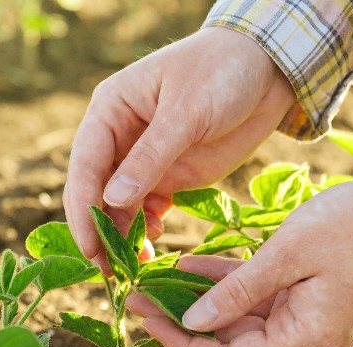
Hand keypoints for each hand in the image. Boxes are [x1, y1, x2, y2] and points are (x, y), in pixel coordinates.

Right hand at [63, 27, 295, 263]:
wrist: (269, 70)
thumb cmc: (222, 72)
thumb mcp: (187, 112)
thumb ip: (151, 157)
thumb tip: (112, 200)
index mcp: (110, 111)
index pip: (85, 164)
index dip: (83, 207)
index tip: (90, 245)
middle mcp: (118, 138)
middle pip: (95, 191)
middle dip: (99, 230)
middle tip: (108, 270)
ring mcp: (143, 161)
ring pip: (119, 207)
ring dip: (122, 236)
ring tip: (135, 266)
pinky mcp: (168, 177)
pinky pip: (146, 211)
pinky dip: (146, 231)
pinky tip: (155, 244)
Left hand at [126, 179, 352, 346]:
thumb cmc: (351, 227)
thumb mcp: (285, 256)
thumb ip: (236, 291)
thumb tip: (192, 321)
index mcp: (307, 338)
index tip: (147, 323)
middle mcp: (305, 336)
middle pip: (232, 341)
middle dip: (184, 320)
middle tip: (139, 298)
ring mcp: (304, 316)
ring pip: (239, 317)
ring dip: (200, 300)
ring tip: (154, 283)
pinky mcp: (303, 294)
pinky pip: (255, 295)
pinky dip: (225, 283)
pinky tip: (188, 268)